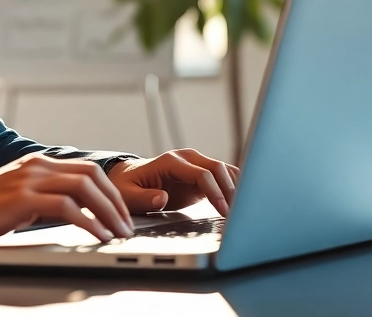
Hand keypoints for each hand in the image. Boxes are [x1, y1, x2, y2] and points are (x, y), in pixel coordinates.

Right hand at [0, 154, 134, 244]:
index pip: (87, 170)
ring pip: (84, 188)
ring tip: (117, 233)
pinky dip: (88, 222)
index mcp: (38, 163)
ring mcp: (29, 180)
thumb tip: (73, 212)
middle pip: (91, 176)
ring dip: (107, 212)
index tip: (121, 213)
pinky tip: (96, 236)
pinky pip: (66, 207)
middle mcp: (37, 166)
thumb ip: (43, 196)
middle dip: (115, 202)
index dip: (110, 192)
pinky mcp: (22, 199)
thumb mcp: (18, 196)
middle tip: (126, 226)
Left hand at [107, 149, 238, 214]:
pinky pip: (223, 177)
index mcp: (170, 162)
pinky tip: (240, 202)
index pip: (201, 173)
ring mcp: (195, 164)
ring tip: (243, 209)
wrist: (128, 178)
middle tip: (238, 212)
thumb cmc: (127, 187)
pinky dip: (234, 187)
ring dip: (236, 187)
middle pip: (217, 168)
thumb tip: (163, 199)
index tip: (223, 210)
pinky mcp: (200, 175)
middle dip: (230, 190)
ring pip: (224, 170)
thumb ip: (145, 198)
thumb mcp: (128, 196)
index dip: (215, 191)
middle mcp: (186, 159)